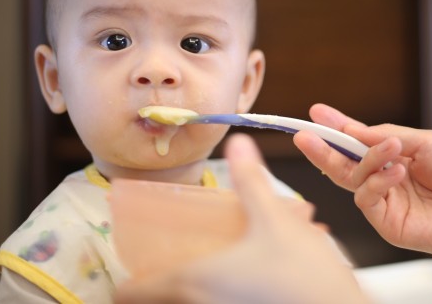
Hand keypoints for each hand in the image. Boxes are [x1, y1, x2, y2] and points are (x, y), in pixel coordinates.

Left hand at [114, 133, 370, 303]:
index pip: (133, 293)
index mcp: (196, 279)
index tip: (129, 273)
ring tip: (208, 271)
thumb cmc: (304, 274)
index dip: (126, 284)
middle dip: (158, 289)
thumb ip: (251, 181)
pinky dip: (218, 297)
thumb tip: (239, 143)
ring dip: (190, 293)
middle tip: (168, 269)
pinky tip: (243, 284)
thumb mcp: (275, 219)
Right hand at [293, 104, 431, 259]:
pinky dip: (376, 182)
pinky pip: (366, 200)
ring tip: (391, 151)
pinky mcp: (389, 225)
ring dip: (367, 161)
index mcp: (394, 159)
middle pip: (344, 166)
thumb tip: (352, 129)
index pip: (357, 144)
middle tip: (304, 135)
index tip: (316, 114)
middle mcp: (386, 182)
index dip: (336, 129)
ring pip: (353, 181)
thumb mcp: (423, 142)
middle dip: (323, 149)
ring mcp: (386, 205)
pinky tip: (396, 172)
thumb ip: (384, 137)